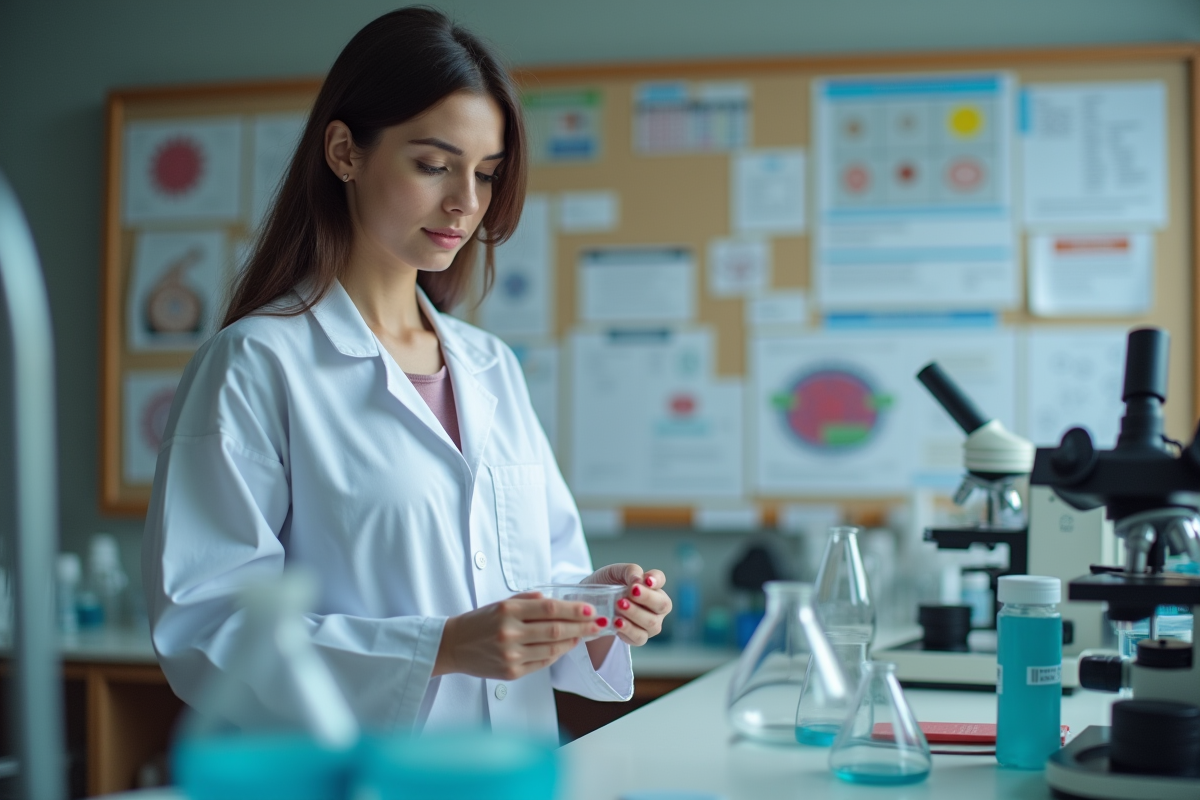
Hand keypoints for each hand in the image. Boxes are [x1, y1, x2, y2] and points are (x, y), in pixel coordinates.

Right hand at [434, 593, 602, 679]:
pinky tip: (565, 646)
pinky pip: (542, 663)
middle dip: (582, 627)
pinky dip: (557, 654)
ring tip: (584, 634)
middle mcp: (510, 633)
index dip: (573, 610)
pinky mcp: (511, 673)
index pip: (549, 609)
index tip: (590, 610)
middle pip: (556, 630)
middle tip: (598, 624)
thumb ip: (530, 600)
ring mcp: (511, 655)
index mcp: (507, 611)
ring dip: (573, 641)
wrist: (453, 645)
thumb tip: (559, 603)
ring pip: (552, 648)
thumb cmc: (480, 621)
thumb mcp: (501, 603)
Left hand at [587, 563, 671, 646]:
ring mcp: (650, 624)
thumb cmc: (607, 585)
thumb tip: (638, 580)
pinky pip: (639, 637)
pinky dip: (629, 630)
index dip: (656, 579)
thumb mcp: (614, 572)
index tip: (646, 580)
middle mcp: (656, 606)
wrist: (591, 604)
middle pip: (663, 604)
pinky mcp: (639, 638)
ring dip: (635, 613)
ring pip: (652, 622)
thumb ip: (629, 571)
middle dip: (647, 598)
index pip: (660, 579)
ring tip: (619, 605)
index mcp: (653, 587)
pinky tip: (617, 622)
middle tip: (631, 592)